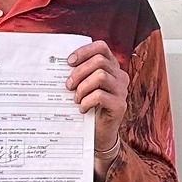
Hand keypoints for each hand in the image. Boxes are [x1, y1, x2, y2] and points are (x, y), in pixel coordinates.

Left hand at [67, 39, 128, 166]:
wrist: (99, 134)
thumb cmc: (90, 106)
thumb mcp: (85, 86)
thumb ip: (80, 74)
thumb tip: (58, 63)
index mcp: (112, 67)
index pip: (102, 48)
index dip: (84, 51)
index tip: (69, 62)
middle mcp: (120, 76)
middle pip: (99, 61)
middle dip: (79, 72)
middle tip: (68, 85)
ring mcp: (122, 90)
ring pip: (100, 76)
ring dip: (83, 87)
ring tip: (76, 98)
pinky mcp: (120, 105)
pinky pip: (100, 95)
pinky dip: (86, 101)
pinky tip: (82, 108)